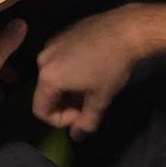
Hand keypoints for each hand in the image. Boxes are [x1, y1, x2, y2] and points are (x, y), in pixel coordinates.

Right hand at [33, 6, 143, 140]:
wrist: (123, 30)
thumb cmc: (110, 67)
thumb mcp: (100, 99)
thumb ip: (86, 121)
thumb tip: (76, 136)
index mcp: (48, 77)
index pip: (41, 110)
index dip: (60, 120)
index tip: (82, 115)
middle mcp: (42, 60)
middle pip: (45, 93)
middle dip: (64, 104)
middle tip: (88, 103)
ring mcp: (50, 44)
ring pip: (52, 76)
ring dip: (67, 88)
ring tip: (91, 85)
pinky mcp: (60, 35)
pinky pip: (57, 60)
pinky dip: (68, 71)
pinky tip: (90, 67)